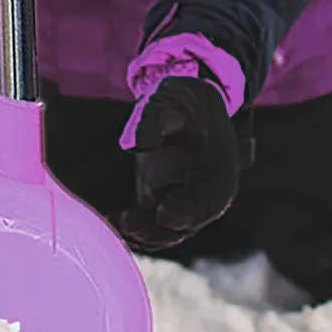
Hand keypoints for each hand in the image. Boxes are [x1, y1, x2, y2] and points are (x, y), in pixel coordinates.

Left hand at [122, 77, 239, 250]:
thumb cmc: (179, 100)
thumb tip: (137, 143)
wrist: (185, 105)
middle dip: (159, 230)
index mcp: (219, 168)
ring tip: (116, 222)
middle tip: (129, 224)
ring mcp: (186, 202)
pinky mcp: (165, 204)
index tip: (162, 212)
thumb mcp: (168, 98)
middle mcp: (206, 192)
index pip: (210, 198)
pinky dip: (135, 229)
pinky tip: (112, 219)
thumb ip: (152, 119)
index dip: (188, 210)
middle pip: (189, 223)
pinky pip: (153, 227)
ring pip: (169, 231)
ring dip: (145, 233)